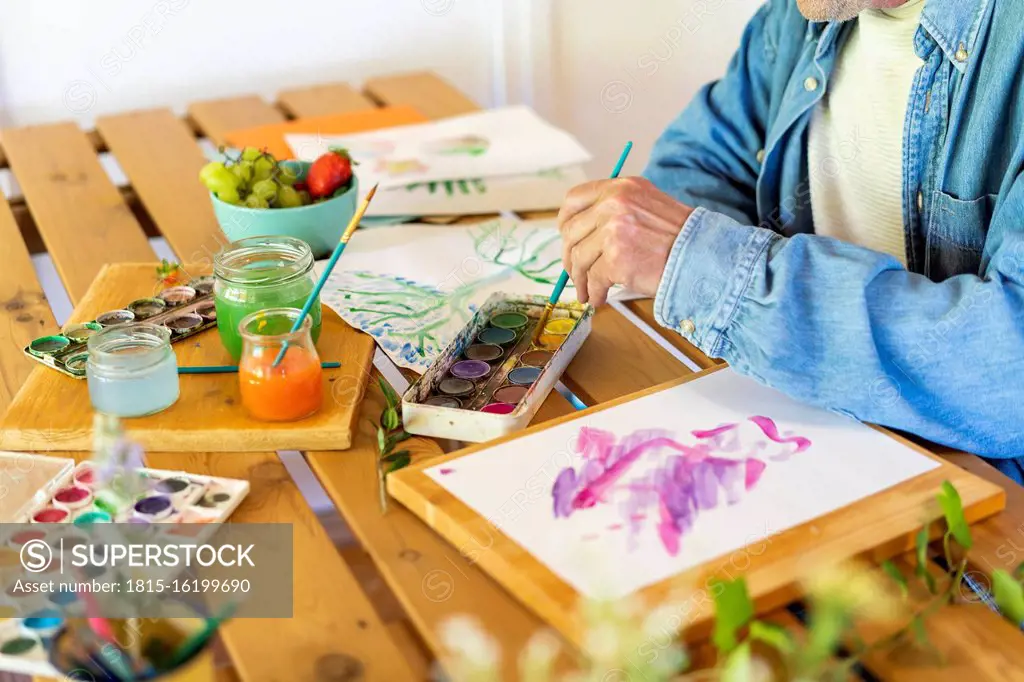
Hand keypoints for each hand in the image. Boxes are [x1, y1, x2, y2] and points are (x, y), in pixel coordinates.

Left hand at [557, 177, 693, 305]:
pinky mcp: (617, 258)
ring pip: (579, 258)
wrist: (702, 254)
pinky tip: (599, 298)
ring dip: (580, 279)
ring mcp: (614, 230)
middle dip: (570, 257)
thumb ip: (615, 211)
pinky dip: (594, 292)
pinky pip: (594, 279)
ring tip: (587, 291)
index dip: (565, 223)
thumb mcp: (646, 206)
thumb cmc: (679, 237)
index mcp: (620, 187)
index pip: (574, 199)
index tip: (567, 240)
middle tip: (575, 273)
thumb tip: (581, 234)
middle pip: (571, 232)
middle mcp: (614, 203)